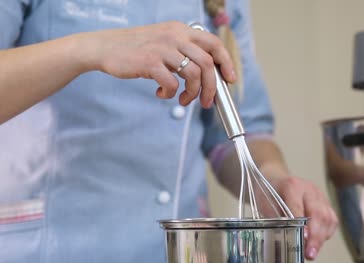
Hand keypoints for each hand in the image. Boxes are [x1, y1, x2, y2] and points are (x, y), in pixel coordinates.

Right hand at [83, 21, 235, 107]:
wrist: (104, 47)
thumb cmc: (136, 49)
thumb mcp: (164, 42)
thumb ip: (183, 52)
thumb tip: (206, 75)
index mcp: (181, 30)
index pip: (214, 43)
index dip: (227, 62)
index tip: (230, 79)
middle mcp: (175, 36)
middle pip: (208, 63)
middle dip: (212, 88)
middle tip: (207, 102)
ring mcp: (162, 48)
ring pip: (194, 74)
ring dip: (193, 93)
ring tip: (183, 99)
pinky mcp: (149, 62)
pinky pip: (172, 83)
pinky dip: (170, 94)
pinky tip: (161, 93)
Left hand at [260, 176, 337, 260]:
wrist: (275, 179)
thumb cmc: (269, 193)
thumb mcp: (265, 204)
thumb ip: (276, 219)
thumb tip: (285, 238)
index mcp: (292, 186)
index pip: (298, 206)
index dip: (301, 223)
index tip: (303, 237)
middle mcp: (309, 189)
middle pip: (318, 213)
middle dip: (315, 236)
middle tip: (309, 252)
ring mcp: (320, 195)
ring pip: (328, 217)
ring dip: (322, 237)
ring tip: (313, 251)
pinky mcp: (325, 203)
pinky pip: (332, 219)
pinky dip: (327, 233)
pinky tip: (318, 242)